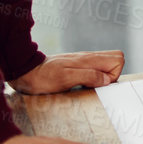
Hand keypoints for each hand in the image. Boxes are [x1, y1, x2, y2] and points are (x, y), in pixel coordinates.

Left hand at [10, 51, 124, 94]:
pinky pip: (94, 68)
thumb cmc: (42, 77)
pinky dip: (93, 78)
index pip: (117, 59)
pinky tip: (80, 84)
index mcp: (88, 59)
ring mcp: (83, 61)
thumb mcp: (65, 79)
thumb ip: (88, 76)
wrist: (24, 71)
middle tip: (95, 85)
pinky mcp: (76, 66)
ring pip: (105, 64)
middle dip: (112, 75)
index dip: (113, 75)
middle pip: (115, 58)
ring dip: (102, 77)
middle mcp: (88, 57)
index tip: (98, 83)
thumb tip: (106, 79)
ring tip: (86, 85)